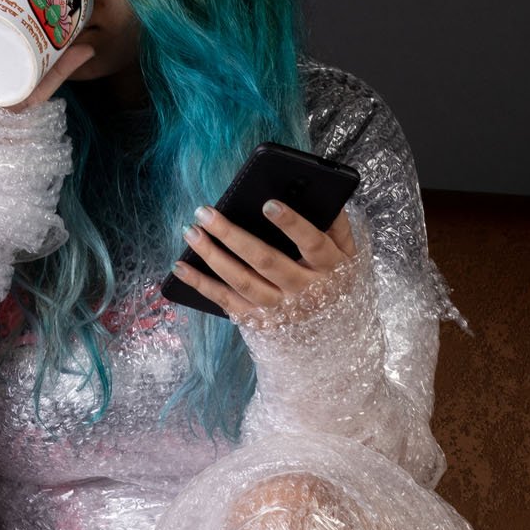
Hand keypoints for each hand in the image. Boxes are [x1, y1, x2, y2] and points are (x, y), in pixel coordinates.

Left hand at [172, 195, 357, 317]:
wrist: (336, 335)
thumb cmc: (336, 279)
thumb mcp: (348, 253)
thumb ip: (337, 224)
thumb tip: (321, 194)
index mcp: (329, 266)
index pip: (311, 243)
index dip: (291, 224)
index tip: (268, 204)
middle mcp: (303, 290)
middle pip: (265, 260)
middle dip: (232, 235)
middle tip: (205, 212)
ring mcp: (279, 308)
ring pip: (241, 282)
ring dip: (212, 256)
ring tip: (191, 232)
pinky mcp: (259, 321)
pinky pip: (226, 302)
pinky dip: (201, 285)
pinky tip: (180, 267)